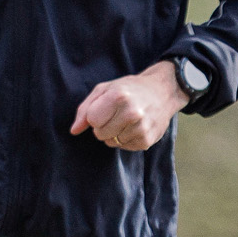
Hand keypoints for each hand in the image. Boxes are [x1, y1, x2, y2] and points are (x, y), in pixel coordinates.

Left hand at [70, 61, 186, 150]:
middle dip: (104, 126)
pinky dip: (126, 139)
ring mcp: (141, 128)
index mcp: (118, 97)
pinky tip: (135, 127)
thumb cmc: (129, 89)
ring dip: (115, 134)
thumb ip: (85, 109)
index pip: (92, 120)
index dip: (95, 116)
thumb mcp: (104, 89)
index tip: (105, 108)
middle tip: (117, 114)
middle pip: (100, 134)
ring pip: (111, 142)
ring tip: (127, 120)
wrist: (163, 91)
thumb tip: (74, 131)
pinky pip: (124, 147)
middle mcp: (132, 113)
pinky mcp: (146, 140)